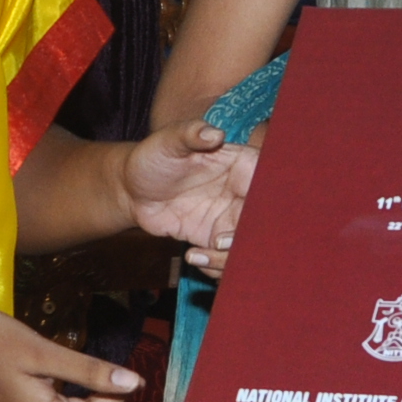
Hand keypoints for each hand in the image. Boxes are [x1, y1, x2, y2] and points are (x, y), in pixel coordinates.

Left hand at [120, 119, 258, 273]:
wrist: (131, 189)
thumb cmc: (152, 157)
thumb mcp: (168, 141)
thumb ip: (191, 134)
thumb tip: (215, 133)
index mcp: (242, 165)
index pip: (270, 184)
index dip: (267, 204)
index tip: (251, 218)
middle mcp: (243, 193)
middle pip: (265, 222)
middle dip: (248, 239)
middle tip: (219, 243)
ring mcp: (231, 218)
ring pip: (249, 246)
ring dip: (229, 259)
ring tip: (197, 254)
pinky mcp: (216, 238)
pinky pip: (229, 259)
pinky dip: (216, 267)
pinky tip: (192, 256)